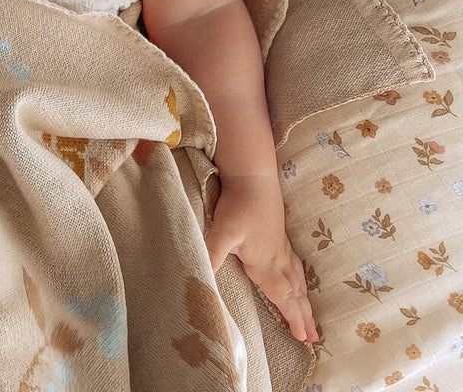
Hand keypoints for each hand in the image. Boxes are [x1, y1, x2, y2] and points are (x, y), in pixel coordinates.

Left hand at [206, 174, 318, 343]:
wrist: (253, 179)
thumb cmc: (239, 205)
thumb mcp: (223, 232)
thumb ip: (213, 254)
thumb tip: (201, 276)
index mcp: (266, 264)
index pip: (282, 297)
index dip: (292, 317)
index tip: (303, 337)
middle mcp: (278, 259)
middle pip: (294, 293)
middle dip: (303, 316)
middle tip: (314, 338)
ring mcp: (281, 247)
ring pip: (297, 280)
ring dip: (304, 300)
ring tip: (311, 317)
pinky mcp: (279, 236)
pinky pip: (295, 266)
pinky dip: (301, 280)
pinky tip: (299, 279)